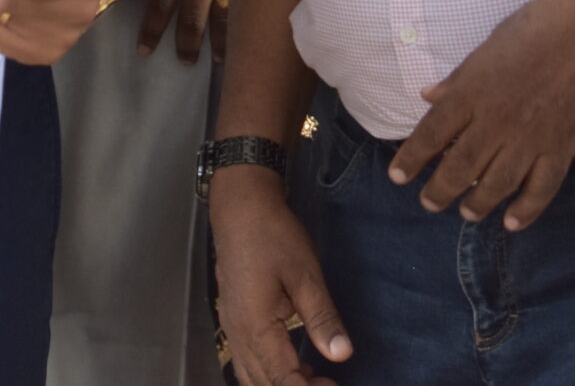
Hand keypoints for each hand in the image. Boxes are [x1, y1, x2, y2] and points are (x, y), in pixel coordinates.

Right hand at [208, 167, 352, 385]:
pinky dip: (270, 371)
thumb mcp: (305, 275)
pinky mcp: (233, 317)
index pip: (282, 380)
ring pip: (251, 375)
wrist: (240, 206)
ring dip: (281, 383)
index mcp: (255, 327)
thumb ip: (322, 318)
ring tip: (317, 379)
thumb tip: (342, 354)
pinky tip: (295, 363)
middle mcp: (238, 334)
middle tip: (331, 384)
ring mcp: (231, 326)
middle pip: (264, 384)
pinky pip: (247, 360)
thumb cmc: (272, 235)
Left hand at [388, 0, 574, 230]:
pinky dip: (527, 209)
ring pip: (497, 183)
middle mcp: (496, 122)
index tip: (397, 177)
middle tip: (430, 204)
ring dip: (478, 203)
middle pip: (460, 166)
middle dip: (440, 190)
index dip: (411, 158)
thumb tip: (428, 96)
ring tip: (467, 213)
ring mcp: (529, 139)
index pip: (432, 133)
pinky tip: (513, 222)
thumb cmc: (536, 28)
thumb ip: (458, 80)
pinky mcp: (561, 148)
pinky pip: (541, 187)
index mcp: (472, 93)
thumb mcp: (486, 48)